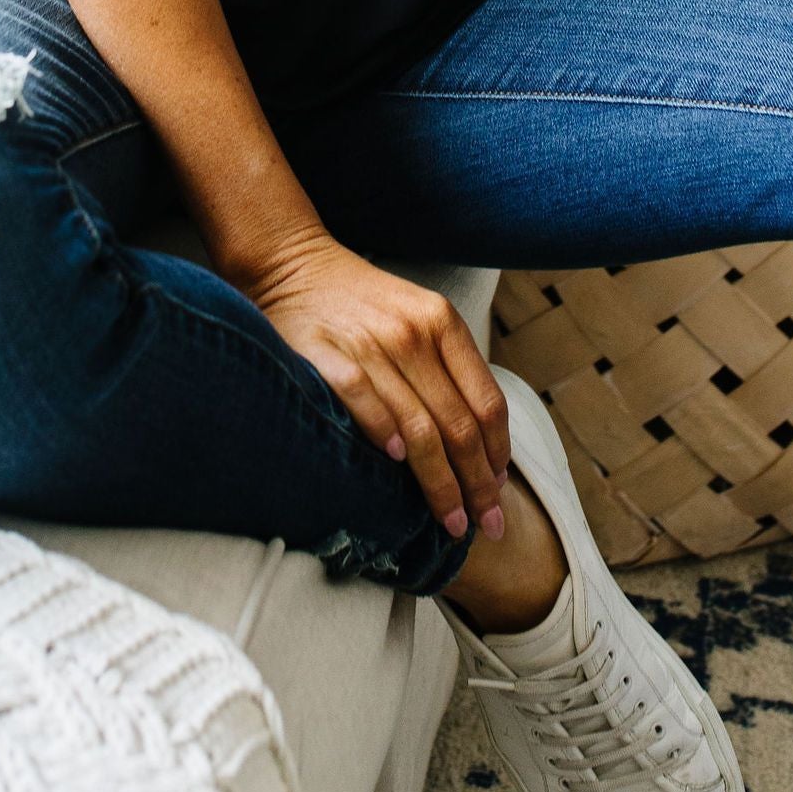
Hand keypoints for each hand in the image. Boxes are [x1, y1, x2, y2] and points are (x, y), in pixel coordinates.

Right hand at [240, 224, 511, 540]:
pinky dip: (381, 434)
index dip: (498, 455)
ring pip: (419, 427)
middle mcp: (411, 332)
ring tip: (449, 520)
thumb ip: (449, 370)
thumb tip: (482, 450)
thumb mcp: (419, 317)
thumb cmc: (363, 304)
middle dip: (475, 485)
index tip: (498, 493)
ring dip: (438, 482)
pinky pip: (361, 400)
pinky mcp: (324, 352)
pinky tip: (394, 465)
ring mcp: (368, 343)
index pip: (486, 402)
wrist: (295, 265)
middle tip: (485, 526)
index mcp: (442, 322)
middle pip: (458, 425)